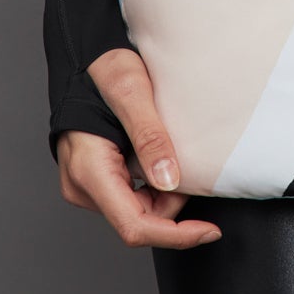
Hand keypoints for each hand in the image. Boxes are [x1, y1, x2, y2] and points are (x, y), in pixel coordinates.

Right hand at [55, 48, 221, 249]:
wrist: (84, 57)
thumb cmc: (104, 68)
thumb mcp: (133, 92)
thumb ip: (150, 137)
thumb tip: (169, 182)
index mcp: (89, 171)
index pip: (134, 225)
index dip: (175, 235)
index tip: (209, 231)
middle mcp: (83, 186)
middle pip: (139, 220)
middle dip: (174, 206)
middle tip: (192, 165)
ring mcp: (88, 185)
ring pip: (138, 210)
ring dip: (165, 192)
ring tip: (173, 150)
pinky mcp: (97, 179)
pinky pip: (132, 195)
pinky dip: (155, 184)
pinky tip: (162, 156)